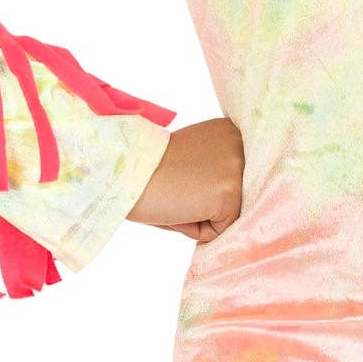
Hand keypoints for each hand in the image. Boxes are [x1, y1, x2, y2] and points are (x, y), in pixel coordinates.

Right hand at [128, 116, 244, 243]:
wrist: (124, 175)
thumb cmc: (149, 171)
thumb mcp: (194, 157)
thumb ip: (215, 166)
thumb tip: (230, 192)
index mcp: (230, 130)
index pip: (232, 178)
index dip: (203, 186)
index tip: (183, 177)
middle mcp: (238, 143)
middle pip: (233, 196)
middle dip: (204, 202)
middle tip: (177, 188)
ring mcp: (236, 168)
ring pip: (228, 215)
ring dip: (201, 216)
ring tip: (176, 198)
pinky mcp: (229, 194)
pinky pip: (220, 231)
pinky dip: (196, 229)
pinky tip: (177, 209)